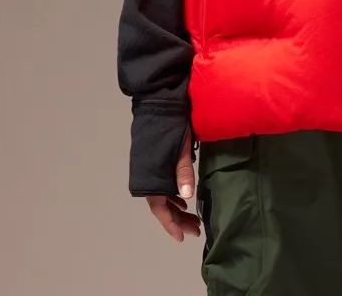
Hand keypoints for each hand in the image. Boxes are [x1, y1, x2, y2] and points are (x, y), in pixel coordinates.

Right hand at [144, 124, 201, 242]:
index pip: (161, 210)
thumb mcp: (182, 149)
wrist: (158, 104)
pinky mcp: (151, 163)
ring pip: (162, 197)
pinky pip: (161, 187)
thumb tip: (186, 198)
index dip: (171, 225)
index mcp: (151, 178)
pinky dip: (172, 196)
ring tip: (192, 219)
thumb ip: (183, 173)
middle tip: (196, 229)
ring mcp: (147, 171)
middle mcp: (146, 178)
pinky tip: (182, 199)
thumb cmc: (172, 126)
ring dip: (176, 209)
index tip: (182, 238)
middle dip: (178, 219)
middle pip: (162, 206)